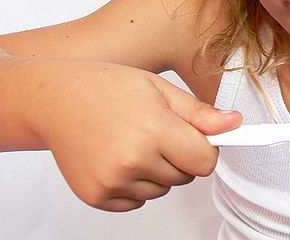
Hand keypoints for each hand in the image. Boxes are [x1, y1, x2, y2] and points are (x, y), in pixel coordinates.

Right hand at [32, 60, 240, 211]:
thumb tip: (235, 124)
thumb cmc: (108, 88)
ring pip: (162, 189)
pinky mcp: (96, 196)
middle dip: (181, 156)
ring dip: (157, 171)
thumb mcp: (160, 89)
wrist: (54, 100)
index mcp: (154, 130)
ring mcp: (111, 181)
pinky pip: (136, 201)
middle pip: (185, 177)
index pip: (205, 162)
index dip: (206, 149)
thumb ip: (199, 113)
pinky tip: (118, 156)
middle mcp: (132, 160)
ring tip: (134, 140)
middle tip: (157, 131)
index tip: (197, 137)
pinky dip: (135, 184)